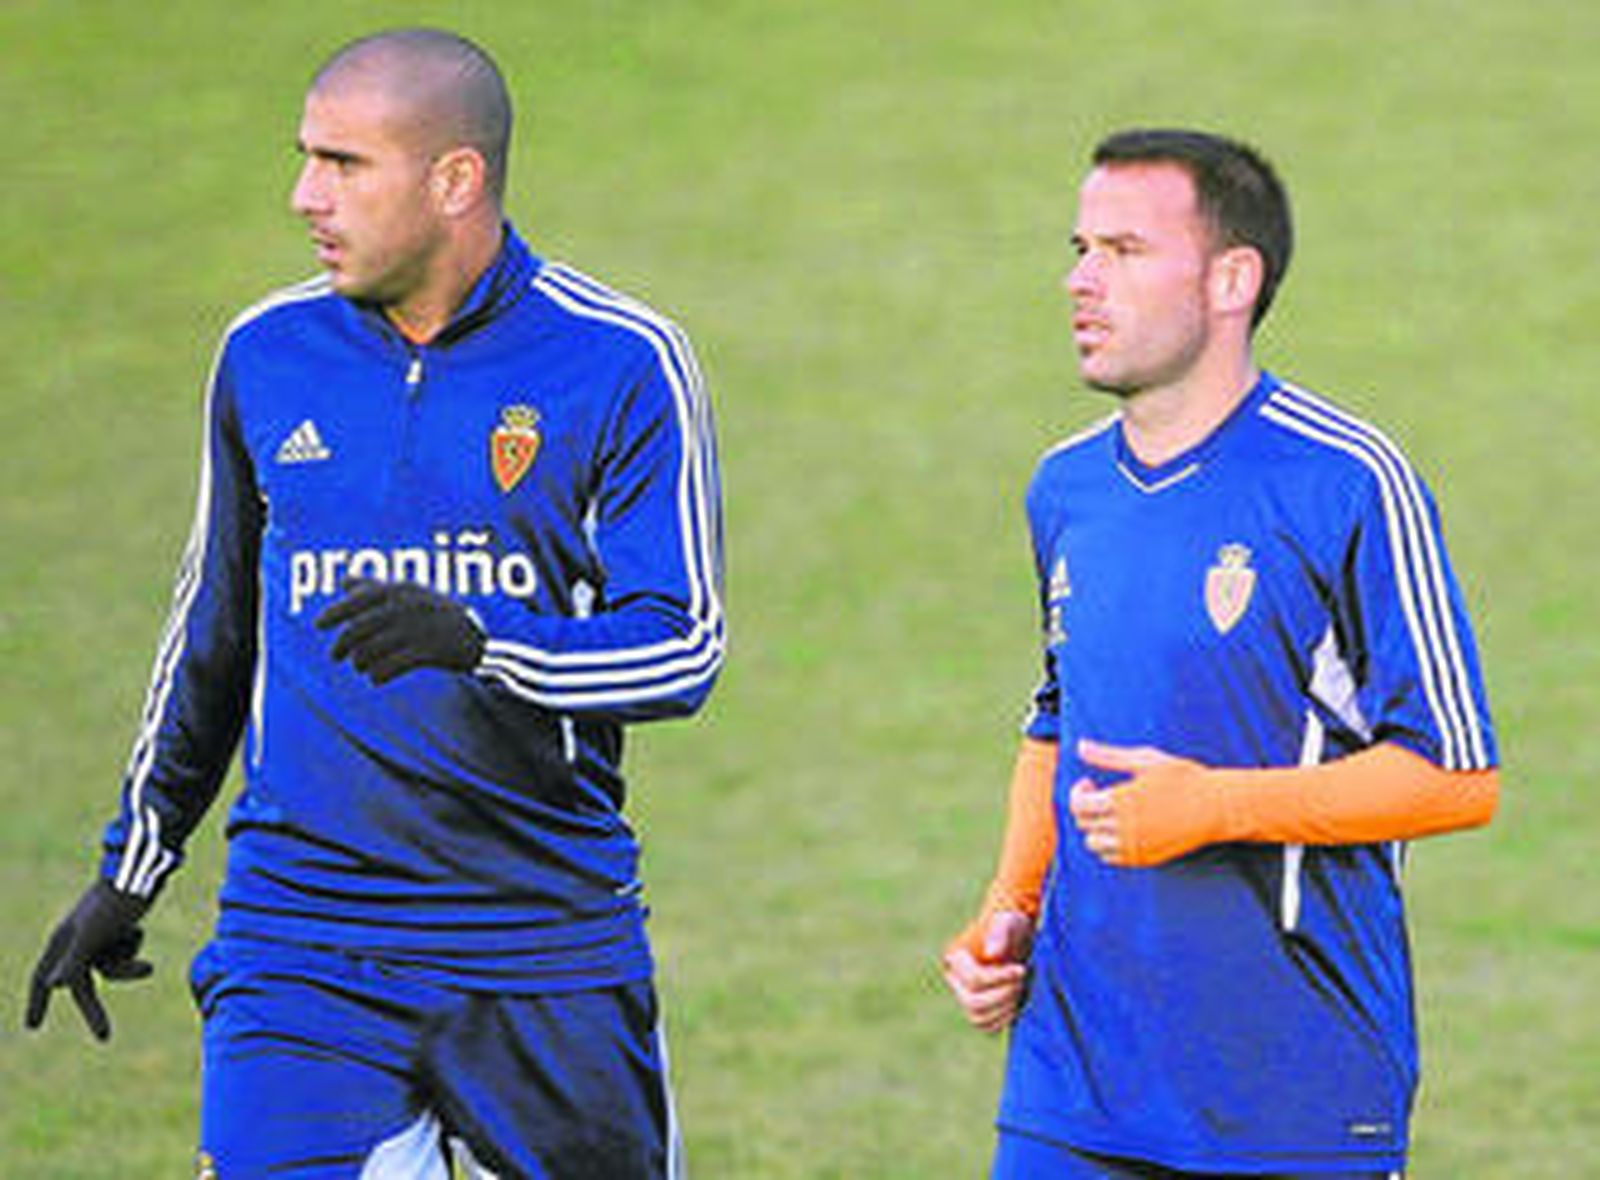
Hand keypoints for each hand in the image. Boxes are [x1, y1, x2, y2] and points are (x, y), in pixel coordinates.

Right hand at [25, 880, 152, 1040]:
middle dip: (94, 1009)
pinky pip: (124, 952)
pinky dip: (133, 947)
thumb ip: (74, 961)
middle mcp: (76, 940)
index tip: (33, 1027)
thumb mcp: (94, 935)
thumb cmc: (113, 905)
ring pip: (110, 968)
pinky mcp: (116, 929)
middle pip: (82, 984)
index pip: (42, 980)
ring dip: (128, 968)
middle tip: (104, 1037)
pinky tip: (136, 927)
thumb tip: (54, 985)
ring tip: (146, 964)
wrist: (142, 875)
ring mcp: (97, 936)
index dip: (38, 1003)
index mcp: (63, 942)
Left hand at [316, 579, 485, 684]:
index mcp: (401, 590)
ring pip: (371, 651)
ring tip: (361, 666)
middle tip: (335, 656)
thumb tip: (344, 581)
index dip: (335, 612)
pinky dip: (377, 675)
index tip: (317, 625)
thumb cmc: (436, 614)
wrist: (476, 639)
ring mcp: (418, 630)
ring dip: (360, 662)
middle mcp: (407, 608)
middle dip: (342, 644)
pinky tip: (376, 677)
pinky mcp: (428, 653)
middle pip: (359, 629)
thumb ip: (376, 586)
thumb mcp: (410, 593)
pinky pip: (389, 668)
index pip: (359, 599)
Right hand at [941, 910, 1033, 1033]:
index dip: (1000, 978)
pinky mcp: (978, 1012)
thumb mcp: (1009, 921)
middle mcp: (954, 980)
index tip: (1021, 970)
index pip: (974, 979)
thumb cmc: (1011, 927)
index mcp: (956, 957)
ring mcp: (964, 997)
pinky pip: (987, 1028)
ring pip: (978, 1018)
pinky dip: (1005, 1018)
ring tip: (1020, 989)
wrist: (1018, 941)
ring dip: (1005, 1008)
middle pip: (973, 1003)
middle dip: (1004, 995)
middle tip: (1022, 982)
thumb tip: (991, 953)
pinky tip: (1017, 1001)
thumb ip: (1000, 932)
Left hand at [1069, 739, 1220, 866]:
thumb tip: (1081, 745)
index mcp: (1120, 801)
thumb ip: (1109, 756)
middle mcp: (1124, 828)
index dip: (1078, 792)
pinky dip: (1108, 844)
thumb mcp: (1145, 760)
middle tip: (1100, 794)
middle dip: (1085, 808)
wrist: (1216, 807)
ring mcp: (1134, 846)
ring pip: (1094, 843)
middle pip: (1083, 824)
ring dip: (1095, 827)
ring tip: (1111, 813)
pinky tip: (1123, 828)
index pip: (1078, 805)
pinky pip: (1111, 858)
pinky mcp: (1144, 858)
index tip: (1090, 783)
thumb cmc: (1184, 778)